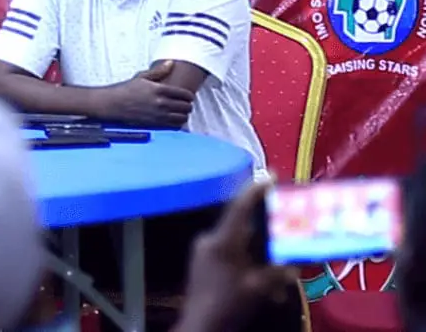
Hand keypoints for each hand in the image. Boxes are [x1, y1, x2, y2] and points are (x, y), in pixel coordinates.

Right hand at [103, 60, 194, 127]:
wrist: (111, 105)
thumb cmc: (124, 90)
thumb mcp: (141, 77)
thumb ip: (159, 71)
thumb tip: (171, 63)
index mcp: (159, 89)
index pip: (184, 94)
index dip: (189, 95)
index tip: (188, 96)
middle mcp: (161, 103)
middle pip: (186, 107)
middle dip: (188, 105)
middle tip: (185, 104)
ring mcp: (158, 116)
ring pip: (182, 118)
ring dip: (183, 115)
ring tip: (180, 113)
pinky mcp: (154, 126)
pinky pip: (174, 127)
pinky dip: (177, 124)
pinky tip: (173, 120)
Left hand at [174, 180, 295, 331]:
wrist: (199, 327)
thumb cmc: (227, 305)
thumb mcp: (257, 289)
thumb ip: (277, 272)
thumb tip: (293, 263)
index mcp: (221, 241)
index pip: (240, 208)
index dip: (256, 190)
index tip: (272, 176)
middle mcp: (210, 241)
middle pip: (245, 230)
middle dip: (270, 237)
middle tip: (290, 234)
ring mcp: (205, 253)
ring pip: (242, 248)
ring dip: (263, 261)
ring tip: (282, 278)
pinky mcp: (204, 265)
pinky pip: (232, 259)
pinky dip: (251, 269)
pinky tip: (268, 290)